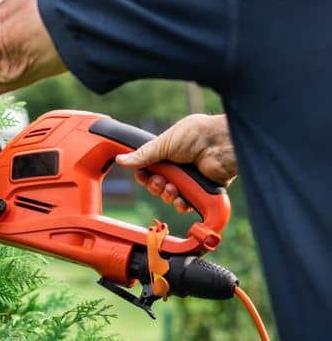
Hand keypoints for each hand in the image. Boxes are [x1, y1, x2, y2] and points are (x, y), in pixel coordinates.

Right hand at [115, 114, 236, 212]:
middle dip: (155, 186)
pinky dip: (181, 204)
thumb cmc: (196, 135)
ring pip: (169, 197)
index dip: (143, 175)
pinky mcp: (201, 192)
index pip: (148, 170)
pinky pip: (185, 205)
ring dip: (167, 195)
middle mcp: (178, 168)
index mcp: (167, 154)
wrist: (221, 144)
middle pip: (156, 185)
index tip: (141, 174)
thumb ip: (143, 155)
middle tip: (160, 181)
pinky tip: (182, 199)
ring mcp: (189, 180)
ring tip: (172, 188)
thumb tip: (120, 159)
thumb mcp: (164, 143)